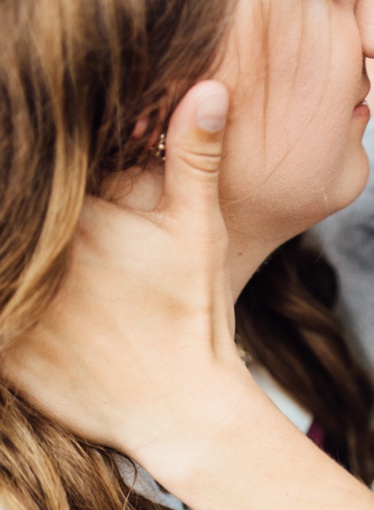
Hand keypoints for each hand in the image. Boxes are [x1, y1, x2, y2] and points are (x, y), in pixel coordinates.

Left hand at [0, 80, 257, 481]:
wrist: (184, 412)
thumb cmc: (193, 317)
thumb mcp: (198, 231)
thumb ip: (193, 157)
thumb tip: (211, 90)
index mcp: (76, 214)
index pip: (41, 179)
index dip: (52, 189)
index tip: (86, 223)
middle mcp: (39, 255)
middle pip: (20, 222)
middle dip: (39, 235)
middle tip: (86, 267)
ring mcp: (17, 303)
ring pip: (10, 268)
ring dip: (23, 271)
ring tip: (78, 297)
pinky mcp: (4, 351)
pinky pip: (0, 318)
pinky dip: (14, 318)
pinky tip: (57, 326)